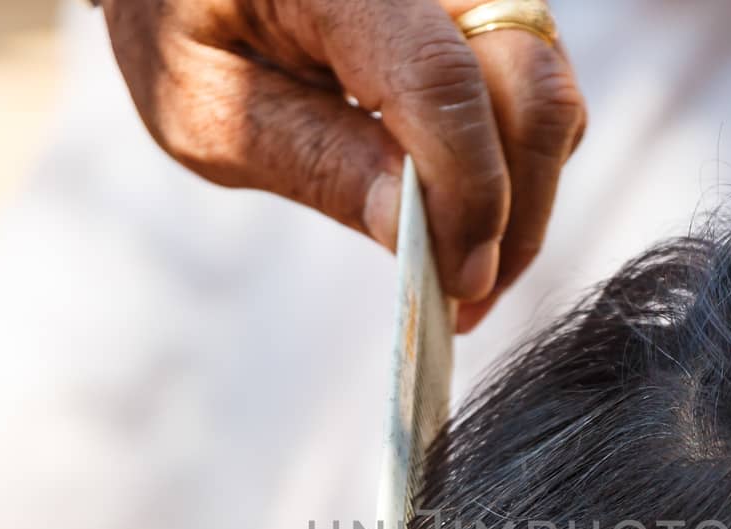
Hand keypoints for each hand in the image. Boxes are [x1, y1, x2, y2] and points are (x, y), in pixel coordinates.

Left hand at [100, 0, 586, 329]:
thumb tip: (415, 237)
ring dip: (525, 196)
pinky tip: (465, 211)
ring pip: (551, 91)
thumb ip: (314, 162)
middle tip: (468, 298)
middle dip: (516, 211)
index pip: (440, 79)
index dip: (467, 192)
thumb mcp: (206, 106)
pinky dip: (516, 164)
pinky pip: (539, 87)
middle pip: (531, 82)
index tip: (459, 284)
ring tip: (463, 266)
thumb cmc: (178, 20)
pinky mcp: (488, 4)